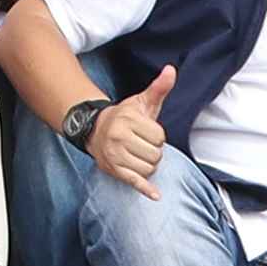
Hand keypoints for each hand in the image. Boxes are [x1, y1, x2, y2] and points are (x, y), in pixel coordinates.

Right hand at [91, 68, 175, 193]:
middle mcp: (119, 137)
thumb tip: (171, 70)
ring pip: (149, 168)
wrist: (95, 130)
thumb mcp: (141, 102)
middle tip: (140, 144)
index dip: (157, 136)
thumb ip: (158, 88)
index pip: (160, 137)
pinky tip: (155, 195)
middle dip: (153, 151)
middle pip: (156, 154)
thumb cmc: (124, 116)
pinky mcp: (114, 170)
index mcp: (128, 119)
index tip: (146, 132)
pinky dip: (146, 189)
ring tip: (137, 154)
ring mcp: (115, 155)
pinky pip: (135, 182)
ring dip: (148, 164)